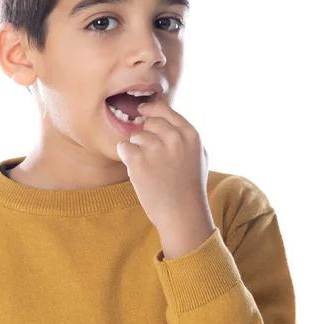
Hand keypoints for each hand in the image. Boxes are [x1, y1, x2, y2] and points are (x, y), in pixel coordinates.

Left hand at [116, 100, 214, 256]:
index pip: (166, 109)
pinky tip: (139, 172)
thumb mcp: (199, 156)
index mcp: (190, 134)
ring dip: (137, 150)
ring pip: (135, 136)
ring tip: (151, 170)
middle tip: (154, 159)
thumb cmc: (190, 189)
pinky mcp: (138, 159)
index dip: (151, 109)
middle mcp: (174, 137)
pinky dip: (127, 158)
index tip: (143, 110)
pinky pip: (123, 147)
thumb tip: (169, 121)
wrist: (182, 214)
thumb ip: (185, 137)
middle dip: (146, 136)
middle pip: (149, 123)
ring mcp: (156, 148)